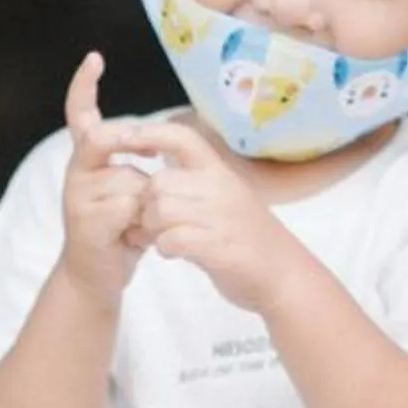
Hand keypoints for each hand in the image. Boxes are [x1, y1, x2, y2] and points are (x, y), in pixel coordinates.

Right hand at [58, 53, 151, 305]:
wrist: (95, 276)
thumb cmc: (119, 230)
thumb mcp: (129, 189)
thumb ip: (135, 164)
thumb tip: (157, 140)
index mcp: (85, 159)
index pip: (79, 114)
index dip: (84, 86)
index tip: (95, 58)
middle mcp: (75, 172)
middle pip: (107, 140)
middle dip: (135, 157)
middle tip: (146, 181)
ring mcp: (76, 197)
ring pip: (129, 180)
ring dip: (146, 205)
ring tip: (136, 227)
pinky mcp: (84, 222)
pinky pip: (127, 207)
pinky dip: (141, 224)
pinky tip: (133, 240)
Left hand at [121, 118, 316, 316]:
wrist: (282, 274)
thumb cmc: (247, 237)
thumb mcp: (225, 198)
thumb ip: (193, 185)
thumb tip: (153, 175)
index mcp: (220, 171)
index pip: (181, 137)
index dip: (150, 133)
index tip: (125, 138)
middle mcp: (220, 187)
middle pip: (159, 183)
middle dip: (146, 205)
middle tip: (152, 224)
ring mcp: (220, 216)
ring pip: (160, 210)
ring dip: (152, 228)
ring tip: (163, 239)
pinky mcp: (216, 246)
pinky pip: (171, 239)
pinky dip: (164, 248)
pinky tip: (174, 253)